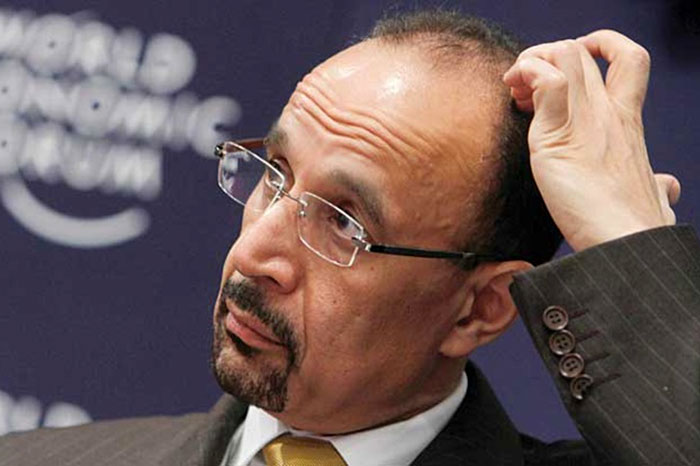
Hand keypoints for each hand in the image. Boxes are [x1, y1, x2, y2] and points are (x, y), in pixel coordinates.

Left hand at [503, 30, 679, 251]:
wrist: (624, 244)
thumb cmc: (632, 224)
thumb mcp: (652, 192)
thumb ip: (658, 183)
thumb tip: (666, 187)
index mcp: (628, 120)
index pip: (628, 59)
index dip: (600, 46)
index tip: (568, 66)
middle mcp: (609, 112)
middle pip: (581, 50)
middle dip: (546, 55)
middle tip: (526, 88)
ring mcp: (587, 120)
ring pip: (563, 54)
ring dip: (532, 62)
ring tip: (517, 91)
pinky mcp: (560, 136)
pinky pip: (547, 82)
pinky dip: (528, 76)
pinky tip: (519, 99)